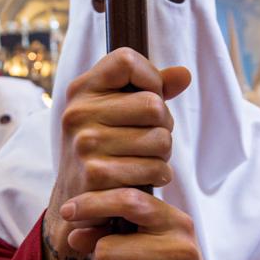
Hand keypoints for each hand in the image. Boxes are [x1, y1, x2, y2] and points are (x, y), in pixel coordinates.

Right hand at [45, 48, 190, 259]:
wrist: (75, 199)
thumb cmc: (103, 148)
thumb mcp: (117, 112)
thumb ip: (150, 89)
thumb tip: (184, 74)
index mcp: (82, 90)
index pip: (126, 60)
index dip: (150, 78)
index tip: (149, 97)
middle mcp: (79, 113)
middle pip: (154, 105)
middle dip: (164, 125)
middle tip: (151, 138)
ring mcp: (85, 144)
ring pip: (161, 139)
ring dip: (164, 154)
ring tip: (147, 158)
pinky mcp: (97, 175)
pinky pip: (155, 168)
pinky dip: (160, 175)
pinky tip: (146, 178)